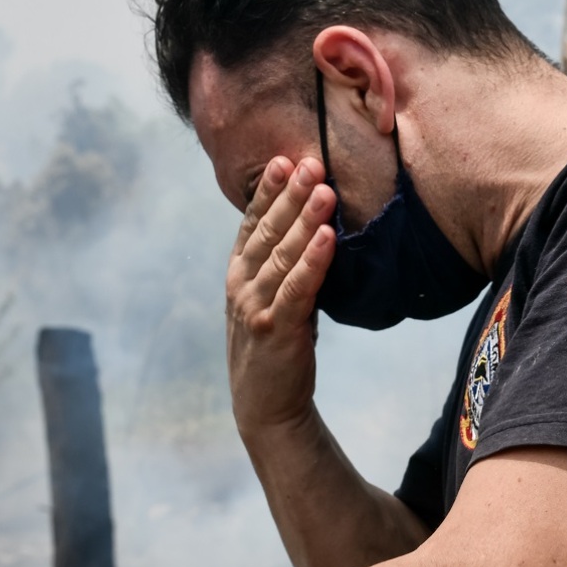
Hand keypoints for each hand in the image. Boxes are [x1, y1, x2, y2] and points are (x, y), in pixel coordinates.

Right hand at [226, 155, 336, 436]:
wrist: (266, 406)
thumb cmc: (277, 345)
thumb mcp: (274, 297)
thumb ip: (286, 265)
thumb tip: (315, 224)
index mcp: (239, 272)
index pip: (253, 222)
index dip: (268, 190)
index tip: (286, 160)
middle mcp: (241, 284)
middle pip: (268, 230)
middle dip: (291, 194)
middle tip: (312, 162)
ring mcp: (255, 305)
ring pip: (283, 254)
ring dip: (304, 219)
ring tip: (325, 190)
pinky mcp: (276, 328)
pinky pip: (298, 287)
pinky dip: (313, 260)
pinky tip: (327, 237)